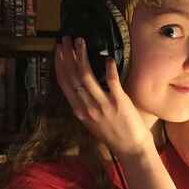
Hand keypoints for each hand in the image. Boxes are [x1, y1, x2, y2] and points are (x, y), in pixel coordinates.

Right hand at [55, 36, 153, 157]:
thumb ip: (84, 106)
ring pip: (87, 76)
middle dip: (67, 56)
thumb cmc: (113, 135)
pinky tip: (107, 58)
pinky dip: (108, 69)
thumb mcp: (92, 122)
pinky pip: (111, 82)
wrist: (131, 149)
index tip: (58, 50)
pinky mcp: (119, 102)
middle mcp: (87, 107)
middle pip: (72, 76)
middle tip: (66, 39)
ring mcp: (102, 104)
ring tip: (80, 42)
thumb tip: (80, 89)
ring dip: (82, 56)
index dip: (59, 65)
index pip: (64, 83)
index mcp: (79, 111)